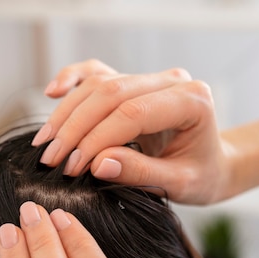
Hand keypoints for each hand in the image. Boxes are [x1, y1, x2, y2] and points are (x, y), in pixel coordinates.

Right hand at [31, 59, 232, 204]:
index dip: (97, 139)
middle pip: (110, 93)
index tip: (73, 167)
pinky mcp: (132, 82)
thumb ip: (141, 173)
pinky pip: (97, 73)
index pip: (132, 113)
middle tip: (52, 159)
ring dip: (67, 113)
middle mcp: (170, 80)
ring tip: (46, 144)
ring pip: (98, 84)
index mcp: (192, 100)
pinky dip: (72, 79)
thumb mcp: (180, 184)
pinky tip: (52, 92)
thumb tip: (98, 163)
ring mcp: (150, 77)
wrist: (213, 163)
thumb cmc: (202, 175)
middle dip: (76, 127)